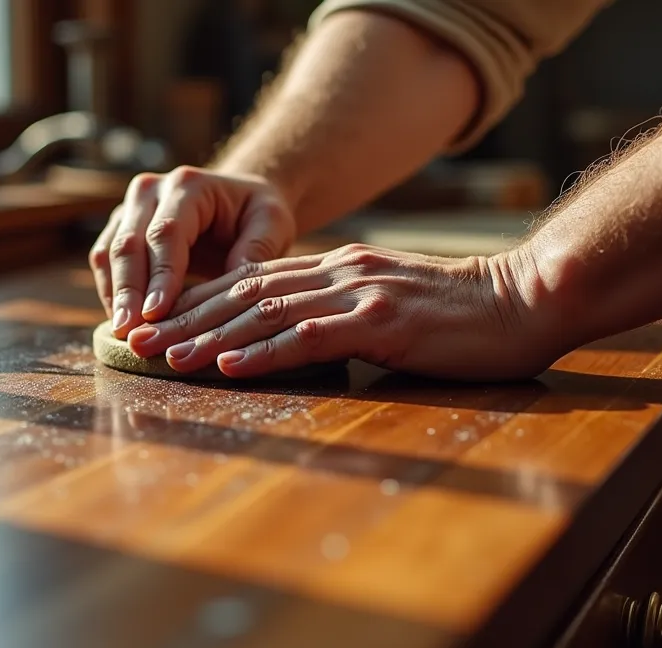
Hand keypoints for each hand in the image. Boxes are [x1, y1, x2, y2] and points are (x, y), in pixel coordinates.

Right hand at [89, 167, 297, 337]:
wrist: (238, 202)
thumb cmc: (258, 215)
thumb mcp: (272, 224)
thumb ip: (257, 250)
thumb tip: (232, 290)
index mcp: (189, 185)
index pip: (167, 233)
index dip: (161, 275)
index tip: (157, 314)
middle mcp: (150, 190)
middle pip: (129, 243)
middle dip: (129, 292)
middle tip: (131, 333)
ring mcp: (130, 208)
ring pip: (108, 253)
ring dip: (114, 295)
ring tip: (123, 335)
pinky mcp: (119, 228)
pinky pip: (104, 262)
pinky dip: (111, 293)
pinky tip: (123, 325)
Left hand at [124, 244, 554, 379]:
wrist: (523, 300)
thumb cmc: (460, 316)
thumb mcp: (390, 306)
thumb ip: (344, 314)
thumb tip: (297, 340)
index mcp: (338, 268)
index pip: (253, 283)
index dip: (200, 303)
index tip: (158, 325)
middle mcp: (339, 272)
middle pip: (246, 293)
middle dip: (187, 317)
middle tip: (138, 341)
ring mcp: (359, 293)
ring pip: (266, 312)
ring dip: (211, 336)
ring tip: (167, 356)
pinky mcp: (382, 321)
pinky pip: (310, 336)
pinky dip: (264, 350)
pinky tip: (230, 365)